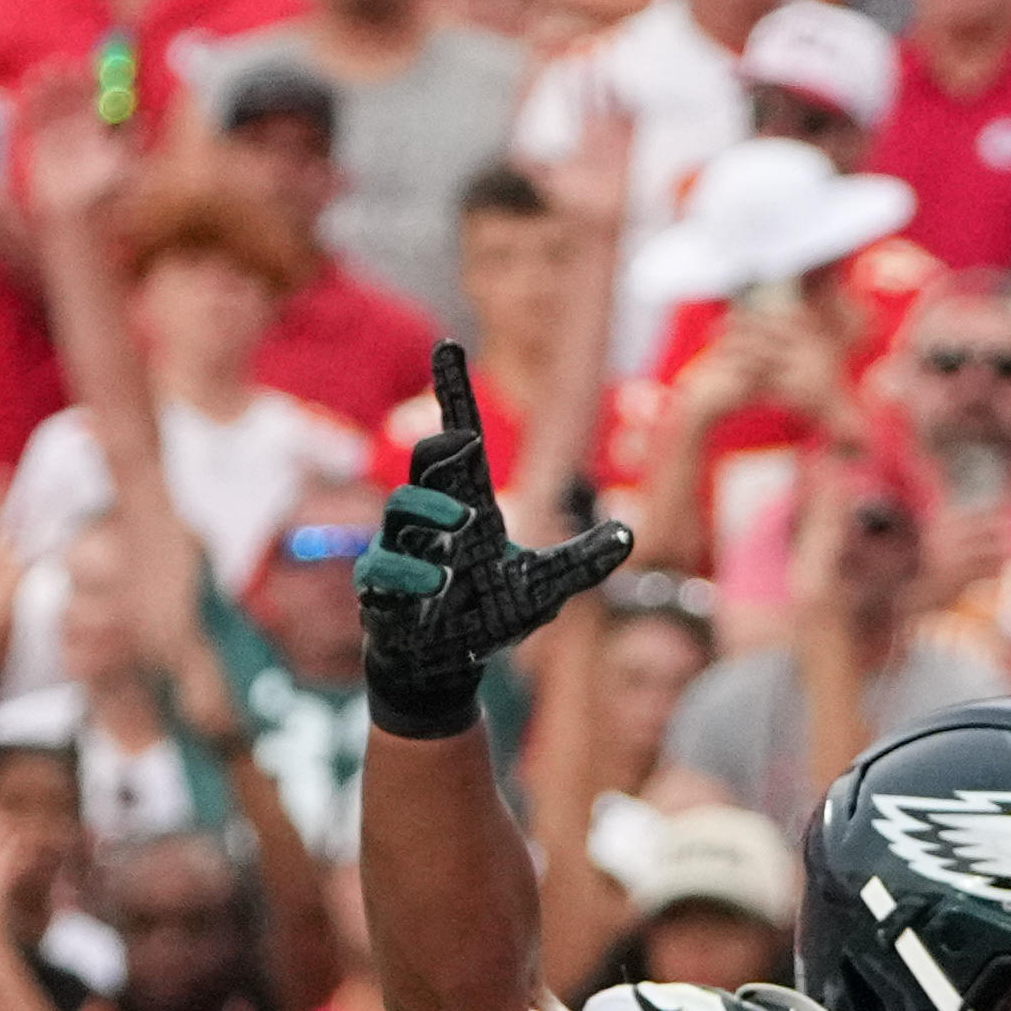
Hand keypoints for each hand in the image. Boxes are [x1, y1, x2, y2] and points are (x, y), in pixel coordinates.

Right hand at [358, 342, 620, 738]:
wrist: (447, 665)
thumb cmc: (488, 614)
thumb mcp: (544, 587)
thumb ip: (583, 561)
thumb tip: (628, 535)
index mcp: (469, 505)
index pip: (461, 439)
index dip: (453, 392)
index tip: (449, 346)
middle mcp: (433, 518)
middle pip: (427, 460)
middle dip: (439, 446)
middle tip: (464, 447)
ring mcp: (403, 549)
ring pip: (403, 509)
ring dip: (432, 517)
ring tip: (464, 541)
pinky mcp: (381, 587)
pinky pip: (384, 567)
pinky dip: (410, 574)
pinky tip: (438, 586)